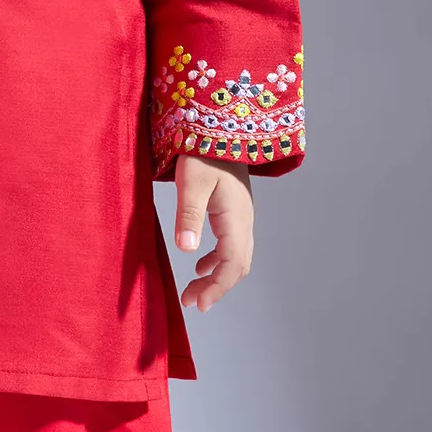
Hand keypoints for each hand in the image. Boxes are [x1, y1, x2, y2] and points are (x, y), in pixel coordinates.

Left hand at [173, 155, 252, 311]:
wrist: (222, 127)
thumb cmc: (203, 150)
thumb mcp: (191, 182)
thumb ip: (189, 215)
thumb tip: (186, 250)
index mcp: (236, 217)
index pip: (232, 263)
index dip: (217, 288)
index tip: (198, 305)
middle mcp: (244, 220)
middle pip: (237, 265)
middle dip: (217, 288)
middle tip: (192, 303)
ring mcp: (242, 215)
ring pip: (236, 256)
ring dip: (218, 277)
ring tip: (194, 291)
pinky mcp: (234, 210)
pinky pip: (231, 244)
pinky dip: (218, 260)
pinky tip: (201, 266)